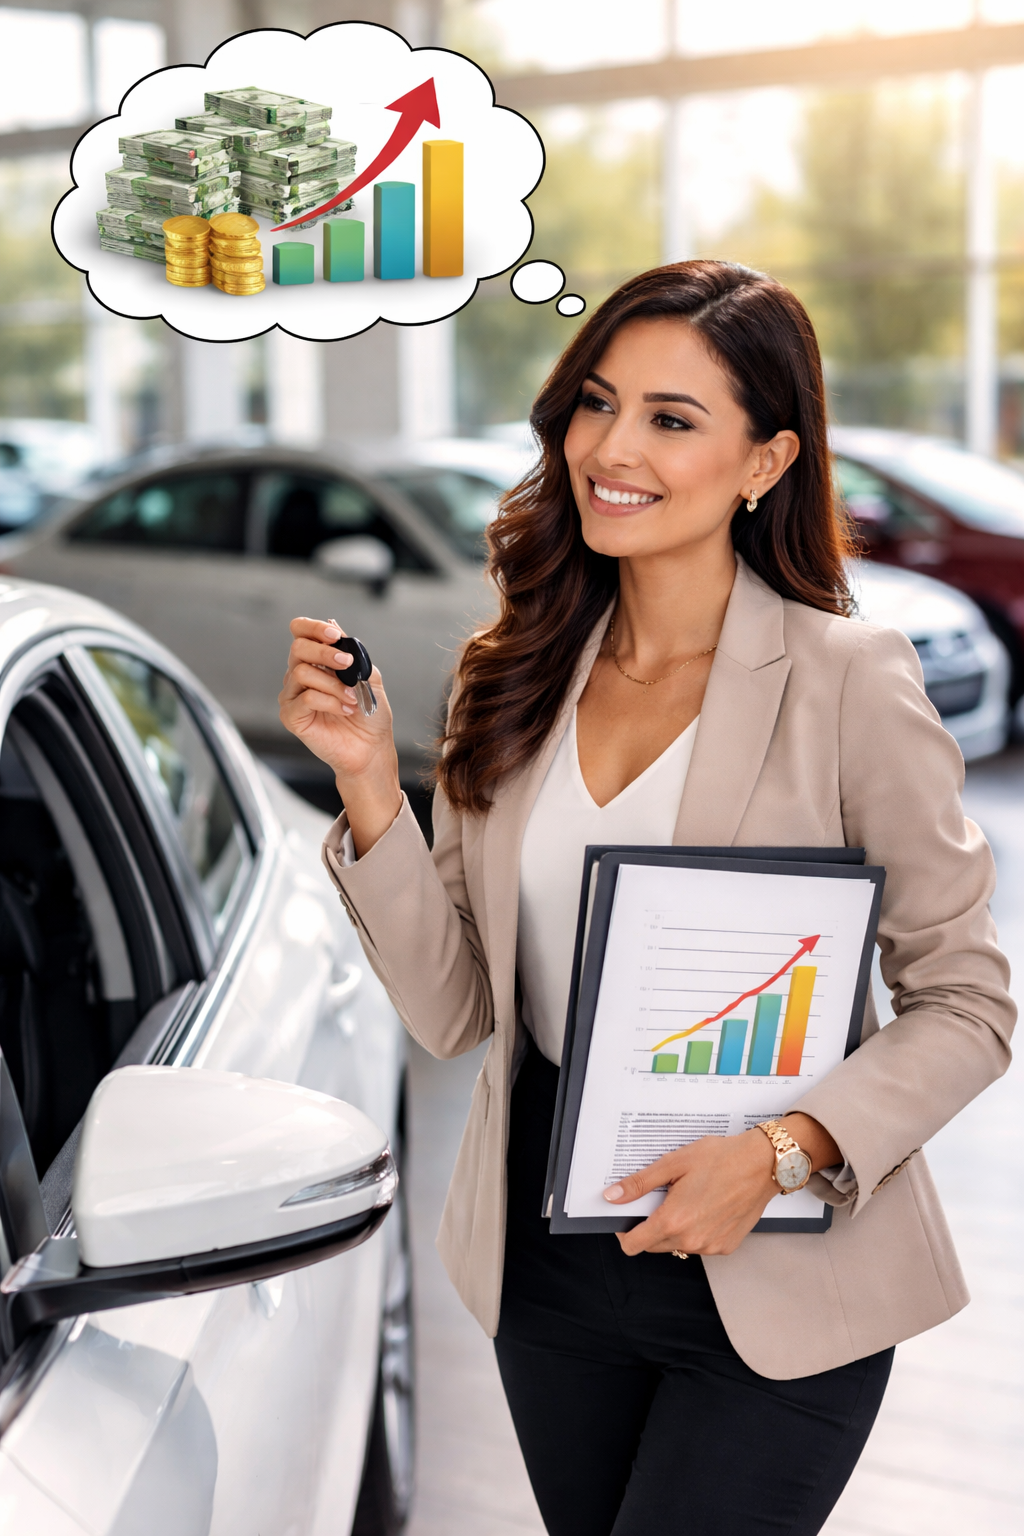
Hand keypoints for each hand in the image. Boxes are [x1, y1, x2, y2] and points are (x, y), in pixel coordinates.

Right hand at [279, 617, 401, 854]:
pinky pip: (305, 698)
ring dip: (333, 684)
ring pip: (301, 673)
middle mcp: (300, 676)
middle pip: (297, 648)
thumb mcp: (368, 676)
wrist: (371, 748)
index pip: (301, 632)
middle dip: (325, 652)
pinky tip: (344, 710)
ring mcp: (293, 696)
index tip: (335, 634)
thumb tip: (334, 624)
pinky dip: (330, 702)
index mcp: (317, 661)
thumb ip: (352, 652)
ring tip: (352, 699)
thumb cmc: (370, 715)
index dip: (313, 628)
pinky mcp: (291, 717)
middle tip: (347, 664)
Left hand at [605, 1129, 777, 1256]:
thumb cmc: (720, 1159)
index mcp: (673, 1220)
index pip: (633, 1245)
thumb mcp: (673, 1163)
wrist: (762, 1164)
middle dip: (650, 1226)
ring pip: (677, 1245)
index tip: (627, 1217)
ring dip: (674, 1229)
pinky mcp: (726, 1247)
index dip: (624, 1232)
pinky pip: (700, 1245)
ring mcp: (710, 1247)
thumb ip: (639, 1184)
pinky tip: (706, 1208)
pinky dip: (696, 1231)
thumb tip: (612, 1197)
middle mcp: (691, 1240)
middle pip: (653, 1245)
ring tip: (688, 1199)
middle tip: (662, 1199)